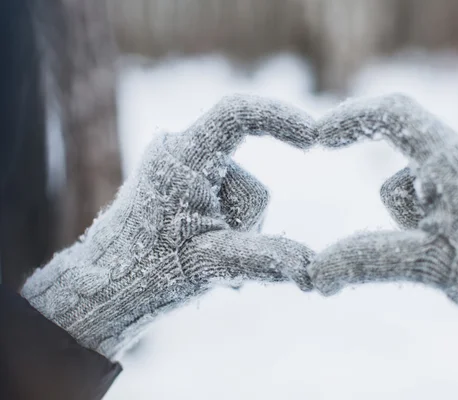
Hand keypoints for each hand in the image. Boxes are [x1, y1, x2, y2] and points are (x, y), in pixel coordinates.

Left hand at [21, 95, 316, 358]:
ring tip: (207, 261)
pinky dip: (232, 233)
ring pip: (246, 201)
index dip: (279, 118)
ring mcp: (188, 172)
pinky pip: (232, 204)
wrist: (110, 285)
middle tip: (216, 258)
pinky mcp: (192, 189)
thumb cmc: (147, 271)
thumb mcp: (208, 263)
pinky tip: (210, 254)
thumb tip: (311, 267)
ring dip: (238, 236)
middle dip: (246, 227)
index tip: (313, 138)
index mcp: (182, 158)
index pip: (237, 114)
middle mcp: (184, 154)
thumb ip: (261, 258)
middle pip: (250, 182)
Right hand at [309, 94, 457, 399]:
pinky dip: (447, 221)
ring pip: (429, 188)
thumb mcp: (429, 264)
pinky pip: (454, 195)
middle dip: (404, 211)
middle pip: (407, 169)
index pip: (394, 115)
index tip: (319, 136)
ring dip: (427, 222)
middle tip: (440, 247)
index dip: (350, 119)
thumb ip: (367, 258)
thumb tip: (314, 273)